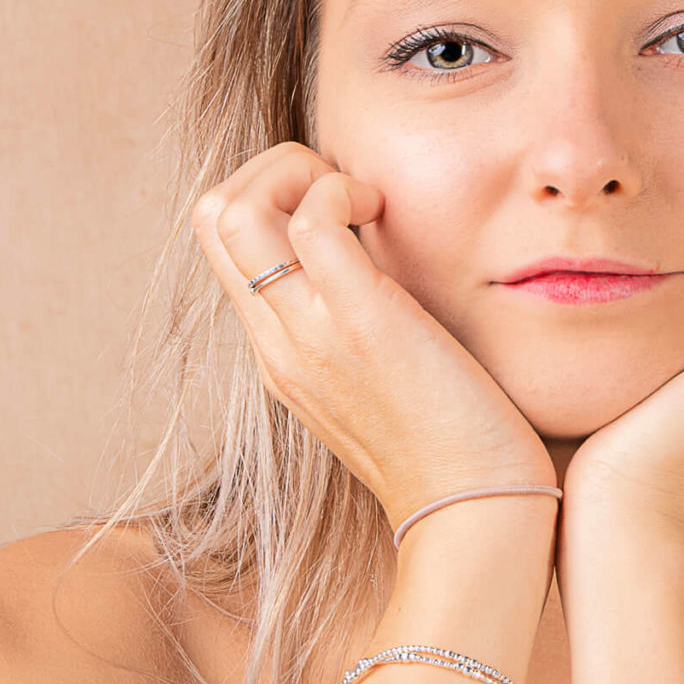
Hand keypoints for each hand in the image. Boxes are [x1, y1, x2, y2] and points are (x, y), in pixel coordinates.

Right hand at [192, 142, 557, 538]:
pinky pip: (312, 221)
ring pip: (233, 211)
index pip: (223, 244)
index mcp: (279, 354)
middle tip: (344, 191)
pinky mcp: (359, 324)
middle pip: (209, 216)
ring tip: (361, 200)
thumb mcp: (382, 383)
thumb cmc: (453, 450)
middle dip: (271, 168)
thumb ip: (361, 331)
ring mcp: (308, 334)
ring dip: (296, 171)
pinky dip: (341, 190)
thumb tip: (384, 267)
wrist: (474, 514)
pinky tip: (384, 213)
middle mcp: (277, 342)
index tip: (343, 207)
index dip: (271, 195)